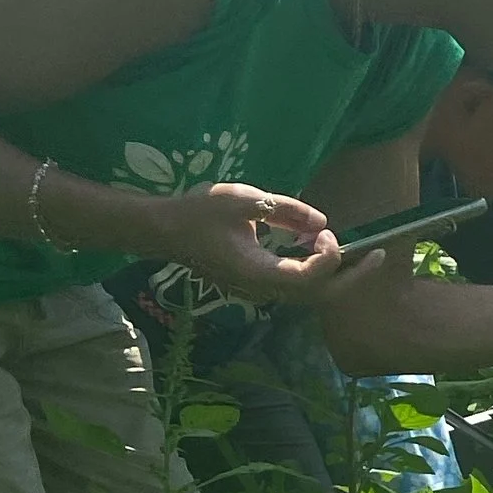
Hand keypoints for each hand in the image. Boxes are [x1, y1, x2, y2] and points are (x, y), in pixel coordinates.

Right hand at [155, 182, 338, 301]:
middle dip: (327, 265)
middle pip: (310, 291)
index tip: (325, 232)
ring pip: (300, 291)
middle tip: (324, 234)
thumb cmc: (200, 213)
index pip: (308, 278)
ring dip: (317, 267)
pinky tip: (302, 244)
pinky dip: (304, 268)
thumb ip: (286, 211)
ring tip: (316, 237)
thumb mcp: (246, 201)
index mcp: (257, 271)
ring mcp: (255, 290)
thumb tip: (320, 222)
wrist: (165, 230)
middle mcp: (259, 289)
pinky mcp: (253, 285)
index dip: (327, 257)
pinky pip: (288, 284)